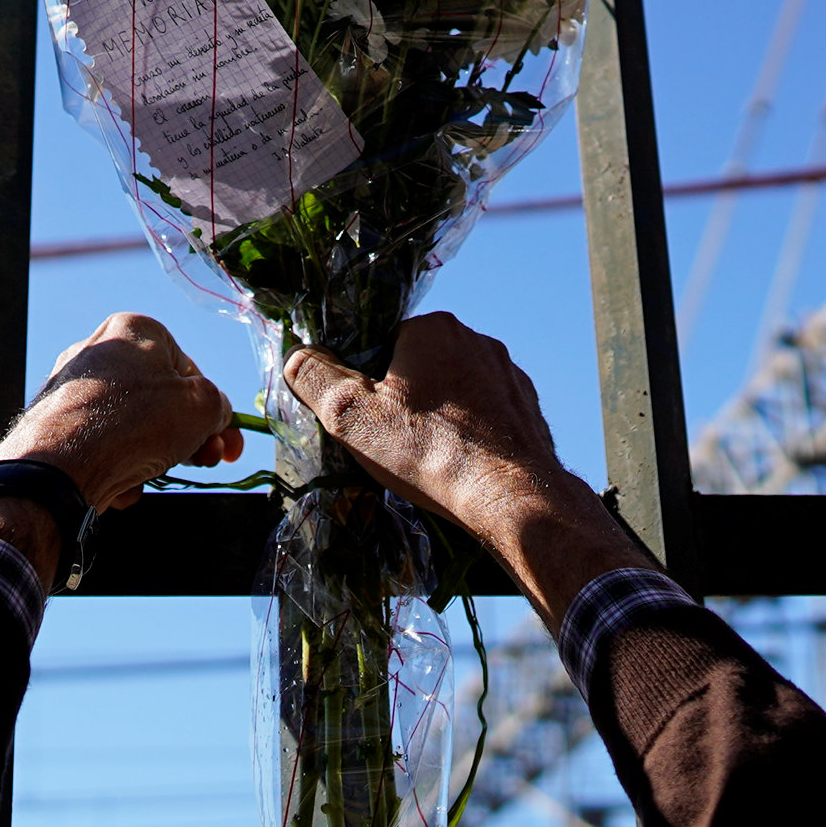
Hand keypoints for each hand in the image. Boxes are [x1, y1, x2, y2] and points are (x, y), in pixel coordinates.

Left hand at [0, 312, 245, 510]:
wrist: (58, 466)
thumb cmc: (133, 424)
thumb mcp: (201, 407)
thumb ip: (218, 405)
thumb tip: (216, 415)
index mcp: (134, 330)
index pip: (188, 369)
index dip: (213, 409)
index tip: (225, 441)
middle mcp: (98, 352)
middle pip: (160, 400)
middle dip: (186, 436)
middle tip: (204, 461)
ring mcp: (72, 389)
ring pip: (132, 428)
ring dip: (152, 456)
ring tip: (150, 474)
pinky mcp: (55, 425)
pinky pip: (102, 446)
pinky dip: (116, 466)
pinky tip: (117, 483)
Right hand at [283, 313, 650, 622]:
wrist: (512, 498)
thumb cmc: (426, 452)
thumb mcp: (350, 416)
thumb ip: (315, 378)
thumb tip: (297, 356)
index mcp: (433, 328)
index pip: (381, 342)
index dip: (363, 380)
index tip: (362, 419)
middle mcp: (476, 340)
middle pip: (419, 366)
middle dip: (402, 400)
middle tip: (392, 445)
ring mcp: (509, 374)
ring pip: (456, 391)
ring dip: (438, 417)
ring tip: (427, 460)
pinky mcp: (529, 409)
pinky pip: (487, 415)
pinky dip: (471, 435)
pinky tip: (462, 466)